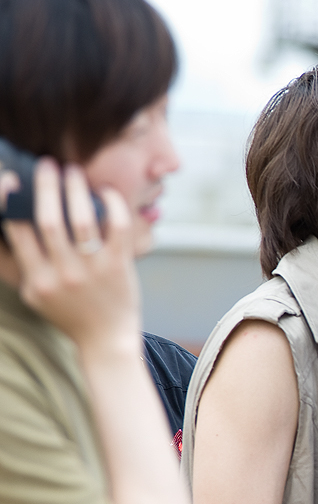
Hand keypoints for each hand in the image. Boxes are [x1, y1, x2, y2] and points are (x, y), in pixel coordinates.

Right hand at [1, 159, 140, 351]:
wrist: (106, 339)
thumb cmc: (68, 313)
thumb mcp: (33, 293)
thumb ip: (18, 264)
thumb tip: (8, 224)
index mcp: (37, 279)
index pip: (17, 232)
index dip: (11, 201)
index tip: (11, 179)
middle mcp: (63, 274)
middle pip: (49, 220)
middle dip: (46, 186)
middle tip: (47, 164)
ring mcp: (93, 270)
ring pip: (83, 219)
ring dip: (77, 189)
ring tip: (73, 171)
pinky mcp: (120, 266)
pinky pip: (118, 227)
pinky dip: (114, 205)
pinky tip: (106, 192)